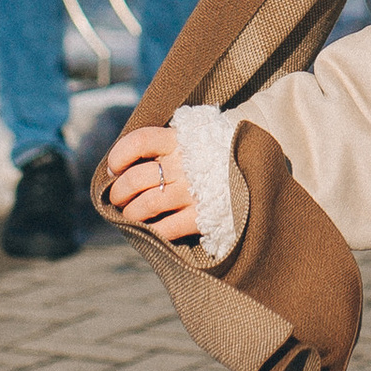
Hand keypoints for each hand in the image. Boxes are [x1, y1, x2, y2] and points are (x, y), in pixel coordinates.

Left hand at [104, 121, 204, 239]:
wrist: (255, 174)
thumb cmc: (211, 158)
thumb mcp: (192, 139)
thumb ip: (162, 146)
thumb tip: (117, 168)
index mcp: (180, 139)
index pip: (139, 141)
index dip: (119, 155)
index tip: (114, 168)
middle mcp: (184, 164)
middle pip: (135, 178)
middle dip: (118, 192)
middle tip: (119, 198)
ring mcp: (192, 191)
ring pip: (144, 205)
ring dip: (130, 213)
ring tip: (131, 214)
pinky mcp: (201, 216)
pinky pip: (164, 229)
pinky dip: (151, 231)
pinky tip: (151, 228)